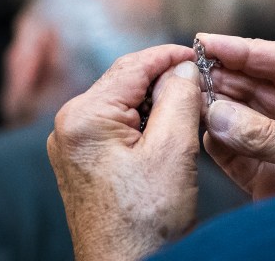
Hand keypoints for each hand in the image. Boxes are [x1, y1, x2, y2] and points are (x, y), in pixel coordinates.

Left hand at [47, 45, 200, 260]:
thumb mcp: (173, 150)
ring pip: (125, 103)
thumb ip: (180, 97)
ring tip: (193, 108)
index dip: (171, 55)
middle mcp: (70, 126)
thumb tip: (185, 67)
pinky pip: (118, 125)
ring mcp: (74, 145)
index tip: (202, 55)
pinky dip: (147, 121)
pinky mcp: (86, 161)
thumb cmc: (146, 220)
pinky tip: (171, 131)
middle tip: (204, 84)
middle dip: (166, 79)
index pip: (133, 65)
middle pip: (126, 82)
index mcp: (85, 117)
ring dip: (159, 101)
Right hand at [197, 33, 274, 200]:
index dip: (245, 50)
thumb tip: (216, 113)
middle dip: (225, 77)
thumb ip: (268, 135)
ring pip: (244, 116)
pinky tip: (203, 132)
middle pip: (260, 86)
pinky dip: (218, 143)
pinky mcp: (271, 176)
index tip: (206, 42)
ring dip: (217, 107)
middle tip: (189, 69)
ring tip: (189, 98)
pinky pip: (237, 152)